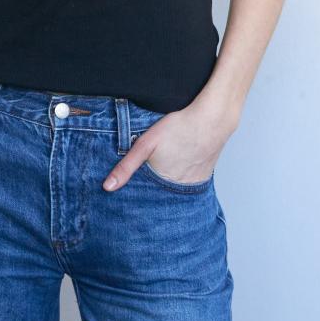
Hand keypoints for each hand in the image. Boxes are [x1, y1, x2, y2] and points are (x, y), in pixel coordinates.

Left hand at [102, 103, 232, 190]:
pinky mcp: (204, 178)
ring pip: (174, 192)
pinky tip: (178, 167)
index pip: (146, 200)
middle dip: (151, 194)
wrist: (212, 120)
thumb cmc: (178, 128)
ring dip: (166, 188)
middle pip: (160, 197)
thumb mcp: (145, 144)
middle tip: (147, 180)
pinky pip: (187, 185)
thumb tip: (107, 187)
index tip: (130, 198)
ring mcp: (194, 185)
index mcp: (163, 185)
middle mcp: (180, 190)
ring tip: (163, 171)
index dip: (137, 198)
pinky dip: (180, 181)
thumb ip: (126, 166)